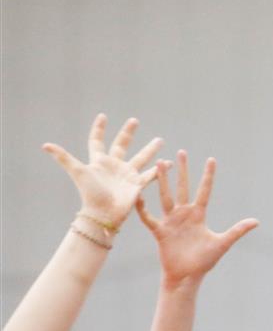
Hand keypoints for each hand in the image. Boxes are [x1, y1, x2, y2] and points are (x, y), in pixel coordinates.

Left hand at [43, 114, 162, 227]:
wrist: (104, 213)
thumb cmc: (90, 193)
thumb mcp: (77, 172)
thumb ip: (63, 157)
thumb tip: (45, 145)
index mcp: (100, 161)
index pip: (98, 141)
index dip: (99, 129)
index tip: (103, 116)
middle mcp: (114, 166)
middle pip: (121, 145)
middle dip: (128, 133)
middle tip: (134, 120)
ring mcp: (127, 175)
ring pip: (141, 158)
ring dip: (150, 149)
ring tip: (160, 140)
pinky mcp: (138, 184)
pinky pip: (151, 175)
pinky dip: (161, 170)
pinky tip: (169, 163)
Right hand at [135, 151, 258, 286]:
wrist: (187, 276)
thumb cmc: (204, 261)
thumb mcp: (222, 243)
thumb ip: (237, 230)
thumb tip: (257, 221)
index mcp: (199, 215)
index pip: (205, 190)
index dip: (208, 176)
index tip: (211, 159)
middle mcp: (184, 214)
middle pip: (183, 187)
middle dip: (182, 170)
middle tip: (181, 152)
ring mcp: (171, 221)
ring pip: (165, 196)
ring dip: (163, 181)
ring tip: (160, 163)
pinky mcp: (160, 231)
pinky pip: (149, 217)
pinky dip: (143, 208)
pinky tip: (138, 195)